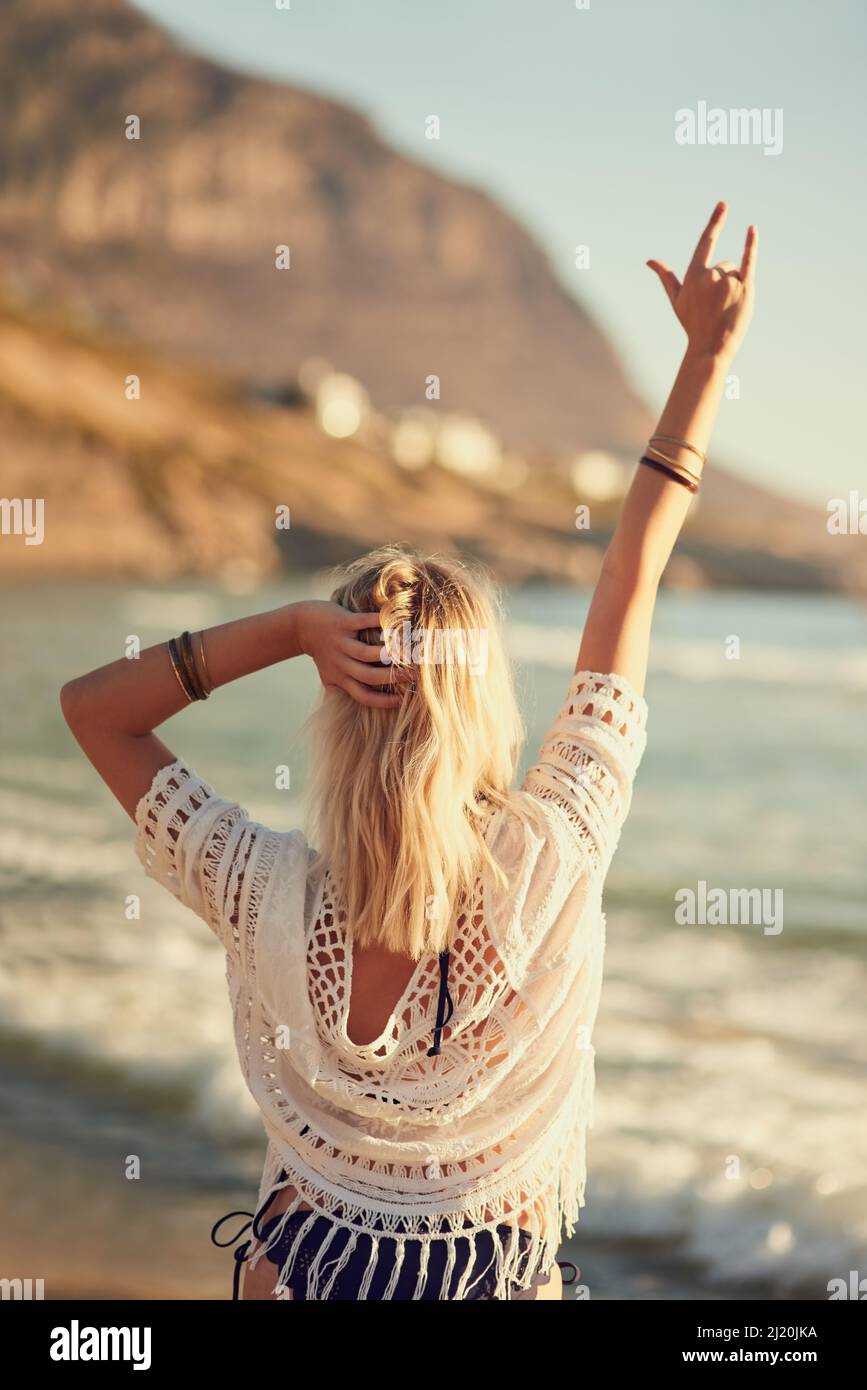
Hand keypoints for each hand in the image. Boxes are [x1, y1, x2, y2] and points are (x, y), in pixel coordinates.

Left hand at [292, 600, 408, 708]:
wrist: (301, 626)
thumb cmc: (321, 651)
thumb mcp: (329, 674)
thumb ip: (343, 688)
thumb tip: (366, 702)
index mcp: (341, 677)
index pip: (363, 695)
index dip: (382, 701)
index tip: (402, 700)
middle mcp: (341, 662)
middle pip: (369, 676)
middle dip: (393, 677)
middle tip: (416, 675)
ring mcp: (342, 642)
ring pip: (366, 653)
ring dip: (387, 653)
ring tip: (408, 652)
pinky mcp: (341, 622)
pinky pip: (362, 622)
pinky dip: (378, 621)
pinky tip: (395, 622)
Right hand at [647, 202, 756, 361]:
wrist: (710, 348)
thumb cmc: (692, 324)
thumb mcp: (677, 300)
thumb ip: (666, 277)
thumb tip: (650, 261)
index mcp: (693, 275)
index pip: (705, 241)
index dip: (715, 221)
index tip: (723, 204)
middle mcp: (710, 275)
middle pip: (723, 264)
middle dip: (722, 282)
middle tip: (717, 306)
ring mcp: (728, 281)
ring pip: (736, 271)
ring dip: (734, 286)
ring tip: (726, 308)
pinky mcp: (745, 288)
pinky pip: (749, 261)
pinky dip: (751, 246)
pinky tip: (752, 230)